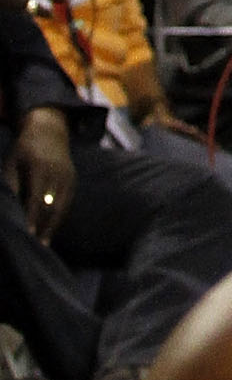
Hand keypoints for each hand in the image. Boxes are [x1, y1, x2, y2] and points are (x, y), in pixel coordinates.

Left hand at [15, 112, 73, 242]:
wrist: (49, 130)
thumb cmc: (23, 150)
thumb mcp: (12, 164)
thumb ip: (12, 185)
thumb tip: (9, 211)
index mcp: (40, 167)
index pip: (37, 198)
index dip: (32, 218)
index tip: (28, 235)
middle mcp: (58, 173)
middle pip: (53, 206)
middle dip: (44, 228)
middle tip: (36, 248)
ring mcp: (68, 176)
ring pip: (62, 207)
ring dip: (52, 227)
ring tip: (42, 246)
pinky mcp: (72, 180)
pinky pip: (66, 203)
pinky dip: (57, 218)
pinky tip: (48, 231)